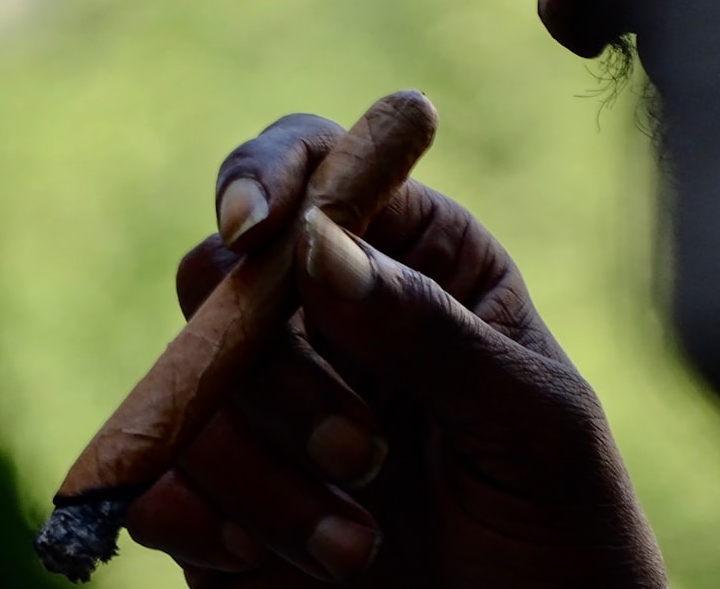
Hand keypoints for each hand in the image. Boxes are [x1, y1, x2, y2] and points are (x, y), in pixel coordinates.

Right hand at [126, 114, 665, 587]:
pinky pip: (162, 481)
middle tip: (364, 452)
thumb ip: (430, 329)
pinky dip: (207, 519)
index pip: (318, 170)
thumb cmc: (557, 523)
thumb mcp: (530, 419)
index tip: (254, 230)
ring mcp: (268, 410)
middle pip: (226, 278)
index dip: (268, 174)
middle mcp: (328, 322)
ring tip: (361, 543)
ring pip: (190, 386)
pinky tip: (283, 559)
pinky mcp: (223, 497)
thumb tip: (317, 243)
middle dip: (277, 368)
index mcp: (413, 264)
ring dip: (264, 471)